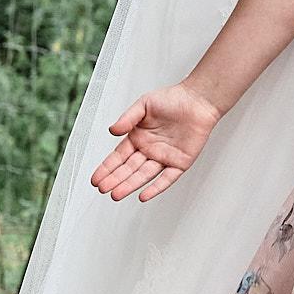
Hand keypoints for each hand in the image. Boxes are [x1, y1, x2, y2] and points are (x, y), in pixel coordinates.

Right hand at [92, 84, 221, 201]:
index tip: (96, 178)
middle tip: (102, 189)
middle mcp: (149, 150)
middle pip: (128, 169)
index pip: (119, 157)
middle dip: (115, 179)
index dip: (107, 168)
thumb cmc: (173, 99)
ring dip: (129, 185)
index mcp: (138, 137)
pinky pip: (166, 179)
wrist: (198, 100)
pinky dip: (156, 188)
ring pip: (143, 175)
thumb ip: (127, 118)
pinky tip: (144, 195)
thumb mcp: (144, 104)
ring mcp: (164, 158)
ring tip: (116, 194)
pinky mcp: (179, 163)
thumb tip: (112, 130)